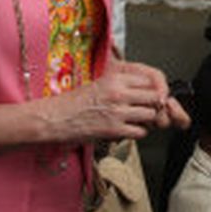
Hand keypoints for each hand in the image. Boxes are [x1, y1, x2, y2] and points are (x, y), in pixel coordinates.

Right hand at [43, 61, 187, 141]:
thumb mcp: (99, 84)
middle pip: (155, 98)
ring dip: (147, 120)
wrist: (55, 118)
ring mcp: (118, 112)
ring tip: (137, 120)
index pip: (150, 81)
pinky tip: (128, 130)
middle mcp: (118, 94)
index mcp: (115, 79)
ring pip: (151, 115)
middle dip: (154, 105)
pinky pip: (140, 132)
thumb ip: (122, 86)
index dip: (153, 89)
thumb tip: (144, 91)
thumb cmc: (74, 102)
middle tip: (147, 109)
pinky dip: (138, 132)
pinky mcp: (114, 130)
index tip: (150, 95)